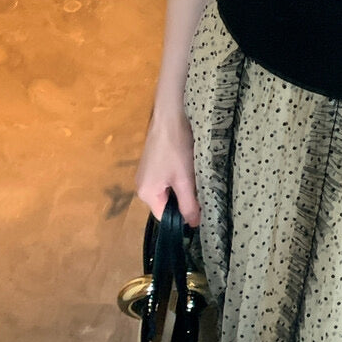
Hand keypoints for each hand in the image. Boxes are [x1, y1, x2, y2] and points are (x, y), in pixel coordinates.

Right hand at [134, 106, 201, 226]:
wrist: (170, 116)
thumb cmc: (176, 149)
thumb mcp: (184, 180)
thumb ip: (189, 204)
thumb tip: (193, 226)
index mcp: (146, 193)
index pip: (164, 217)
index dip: (181, 218)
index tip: (199, 212)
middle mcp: (141, 185)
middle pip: (165, 204)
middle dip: (182, 201)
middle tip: (200, 193)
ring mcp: (146, 172)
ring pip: (167, 190)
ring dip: (181, 188)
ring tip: (195, 179)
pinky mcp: (152, 162)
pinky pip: (165, 178)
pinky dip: (177, 177)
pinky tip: (188, 168)